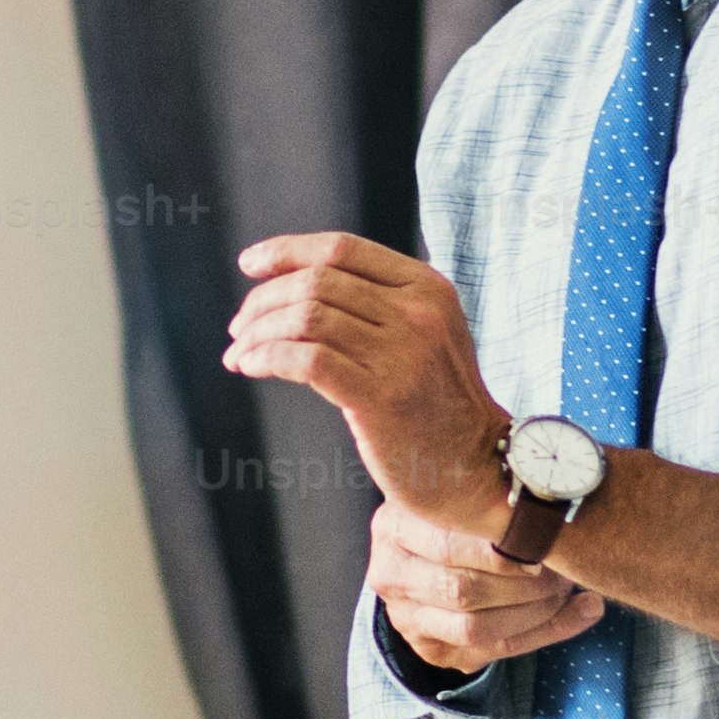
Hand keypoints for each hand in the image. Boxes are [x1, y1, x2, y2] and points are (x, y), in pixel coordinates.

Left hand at [222, 231, 509, 528]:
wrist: (477, 469)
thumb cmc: (437, 404)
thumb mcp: (425, 333)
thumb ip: (378, 302)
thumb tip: (294, 282)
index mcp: (426, 287)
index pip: (341, 248)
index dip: (286, 251)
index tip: (249, 264)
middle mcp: (417, 312)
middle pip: (316, 282)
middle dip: (263, 300)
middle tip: (240, 328)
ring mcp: (401, 354)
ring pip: (305, 317)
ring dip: (258, 332)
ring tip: (240, 352)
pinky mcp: (381, 397)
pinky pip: (305, 360)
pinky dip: (266, 357)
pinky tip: (250, 367)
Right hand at [368, 498, 605, 679]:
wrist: (422, 554)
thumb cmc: (455, 512)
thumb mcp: (457, 492)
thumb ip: (488, 493)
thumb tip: (551, 493)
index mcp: (394, 527)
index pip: (448, 545)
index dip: (502, 549)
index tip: (545, 539)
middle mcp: (391, 576)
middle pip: (462, 590)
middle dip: (524, 583)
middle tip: (563, 568)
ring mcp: (407, 619)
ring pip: (477, 628)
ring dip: (537, 611)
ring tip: (570, 588)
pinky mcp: (432, 649)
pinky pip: (498, 649)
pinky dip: (549, 631)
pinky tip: (582, 611)